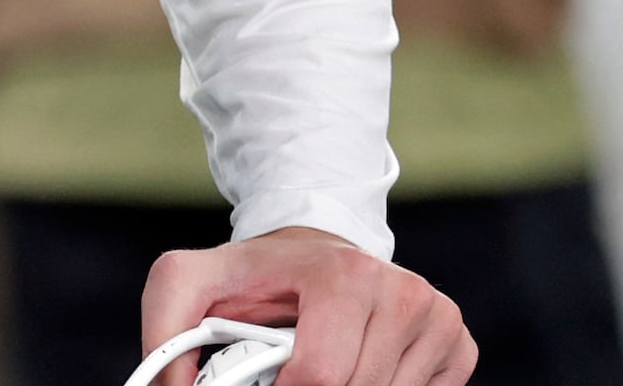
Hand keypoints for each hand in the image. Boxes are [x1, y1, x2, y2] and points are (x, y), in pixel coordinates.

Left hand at [139, 225, 471, 385]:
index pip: (321, 375)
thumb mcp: (190, 282)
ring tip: (321, 365)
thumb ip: (165, 329)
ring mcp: (436, 316)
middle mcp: (401, 290)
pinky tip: (359, 366)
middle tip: (288, 372)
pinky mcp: (458, 341)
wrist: (313, 250)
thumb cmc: (254, 275)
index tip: (270, 384)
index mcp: (342, 275)